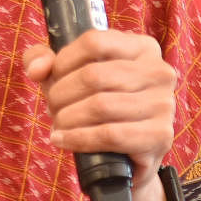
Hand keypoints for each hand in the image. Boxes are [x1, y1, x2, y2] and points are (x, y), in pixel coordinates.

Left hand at [23, 29, 177, 200]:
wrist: (126, 157)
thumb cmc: (97, 106)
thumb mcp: (70, 76)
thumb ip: (44, 60)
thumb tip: (38, 68)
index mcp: (142, 47)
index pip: (93, 42)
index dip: (62, 62)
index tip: (50, 79)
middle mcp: (159, 71)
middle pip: (93, 75)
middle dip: (61, 95)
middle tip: (52, 108)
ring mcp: (163, 104)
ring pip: (100, 106)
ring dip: (68, 118)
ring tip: (58, 125)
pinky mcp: (160, 135)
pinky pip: (110, 134)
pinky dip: (79, 138)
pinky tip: (63, 140)